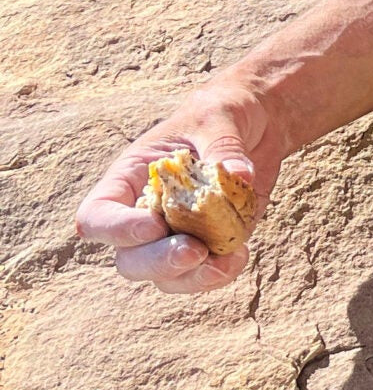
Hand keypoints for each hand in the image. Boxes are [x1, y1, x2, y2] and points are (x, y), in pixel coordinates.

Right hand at [75, 88, 281, 294]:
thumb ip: (224, 147)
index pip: (98, 215)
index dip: (117, 229)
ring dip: (192, 278)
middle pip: (128, 259)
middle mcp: (146, 212)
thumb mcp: (220, 117)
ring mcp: (177, 234)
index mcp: (131, 178)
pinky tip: (240, 255)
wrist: (257, 123)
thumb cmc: (223, 112)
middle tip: (195, 250)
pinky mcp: (210, 243)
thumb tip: (240, 175)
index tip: (155, 225)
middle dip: (159, 262)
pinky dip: (218, 274)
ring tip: (227, 260)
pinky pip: (200, 275)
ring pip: (164, 276)